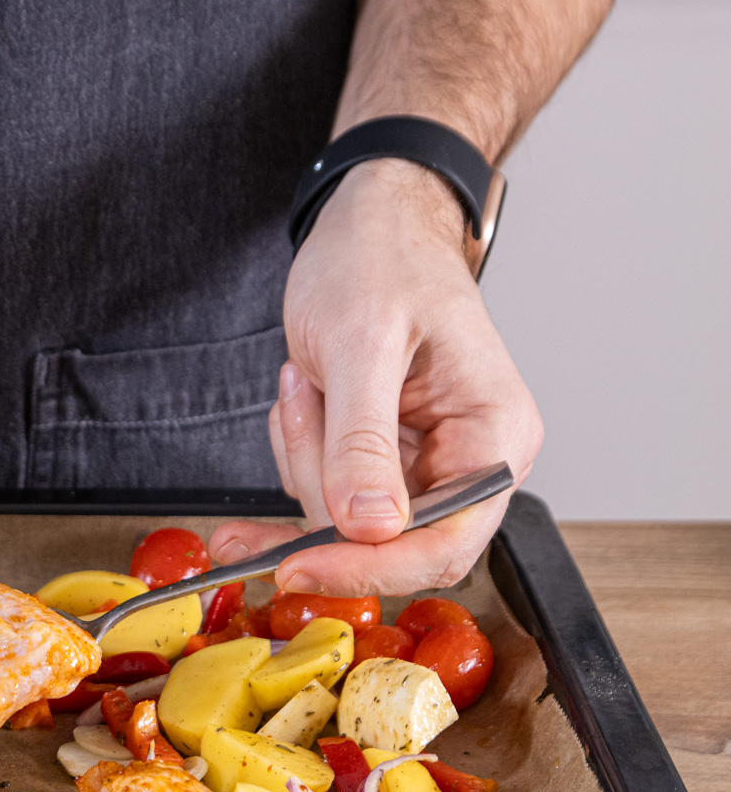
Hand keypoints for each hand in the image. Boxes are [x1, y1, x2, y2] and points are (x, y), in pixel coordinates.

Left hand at [210, 159, 542, 595]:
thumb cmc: (383, 259)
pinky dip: (297, 451)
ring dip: (303, 455)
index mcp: (496, 436)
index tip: (295, 563)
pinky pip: (322, 493)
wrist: (370, 224)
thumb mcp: (363, 343)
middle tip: (298, 406)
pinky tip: (302, 392)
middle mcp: (470, 461)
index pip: (443, 544)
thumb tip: (371, 527)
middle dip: (321, 492)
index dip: (369, 566)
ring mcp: (423, 465)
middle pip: (385, 540)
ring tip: (308, 376)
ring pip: (341, 520)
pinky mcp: (379, 461)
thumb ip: (365, 440)